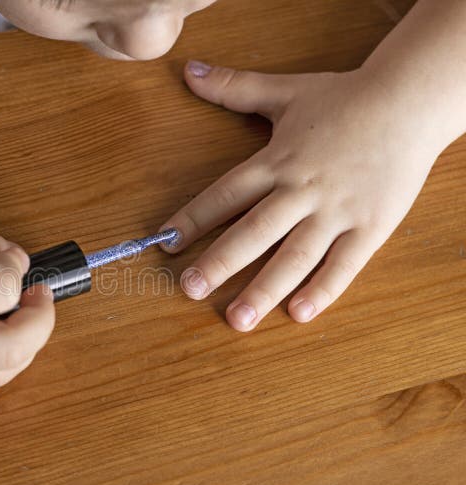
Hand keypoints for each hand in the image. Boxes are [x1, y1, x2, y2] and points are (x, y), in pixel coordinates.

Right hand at [0, 205, 54, 393]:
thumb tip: (20, 267)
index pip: (2, 290)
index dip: (16, 267)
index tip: (8, 257)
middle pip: (15, 349)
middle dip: (41, 319)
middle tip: (39, 295)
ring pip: (3, 372)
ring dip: (26, 341)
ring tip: (17, 311)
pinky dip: (0, 356)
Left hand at [161, 60, 439, 330]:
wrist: (411, 101)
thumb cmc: (345, 99)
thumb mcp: (285, 91)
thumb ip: (234, 88)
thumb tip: (189, 71)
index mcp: (277, 161)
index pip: (225, 194)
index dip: (193, 219)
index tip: (166, 243)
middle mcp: (302, 190)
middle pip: (254, 231)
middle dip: (220, 263)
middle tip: (190, 289)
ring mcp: (337, 211)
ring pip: (295, 256)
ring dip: (264, 289)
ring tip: (237, 320)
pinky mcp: (371, 227)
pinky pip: (345, 264)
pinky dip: (323, 290)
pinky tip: (299, 314)